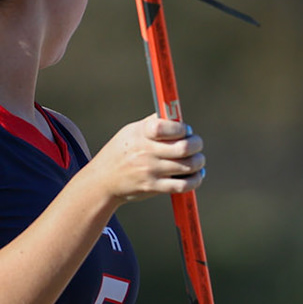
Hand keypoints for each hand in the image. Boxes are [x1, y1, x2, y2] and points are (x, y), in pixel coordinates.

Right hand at [85, 116, 204, 203]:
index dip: (181, 127)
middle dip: (197, 144)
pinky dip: (195, 180)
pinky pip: (183, 185)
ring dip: (199, 162)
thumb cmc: (121, 151)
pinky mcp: (154, 187)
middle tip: (196, 144)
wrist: (103, 180)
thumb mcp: (131, 132)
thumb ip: (154, 123)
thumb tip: (177, 116)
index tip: (185, 129)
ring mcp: (150, 171)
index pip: (165, 126)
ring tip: (198, 160)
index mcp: (141, 134)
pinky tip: (195, 175)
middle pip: (183, 148)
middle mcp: (146, 152)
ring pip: (188, 166)